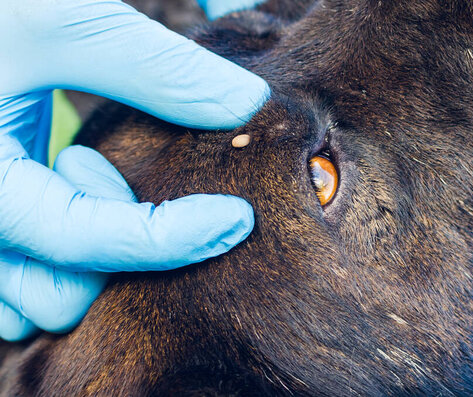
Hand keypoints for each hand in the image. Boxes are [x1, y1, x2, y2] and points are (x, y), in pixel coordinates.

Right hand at [0, 0, 269, 340]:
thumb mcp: (55, 19)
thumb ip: (156, 67)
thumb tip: (249, 104)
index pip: (87, 242)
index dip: (175, 237)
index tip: (239, 217)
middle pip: (63, 295)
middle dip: (114, 246)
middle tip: (107, 165)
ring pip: (40, 297)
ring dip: (88, 256)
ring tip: (83, 174)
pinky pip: (19, 277)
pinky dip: (61, 252)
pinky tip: (66, 187)